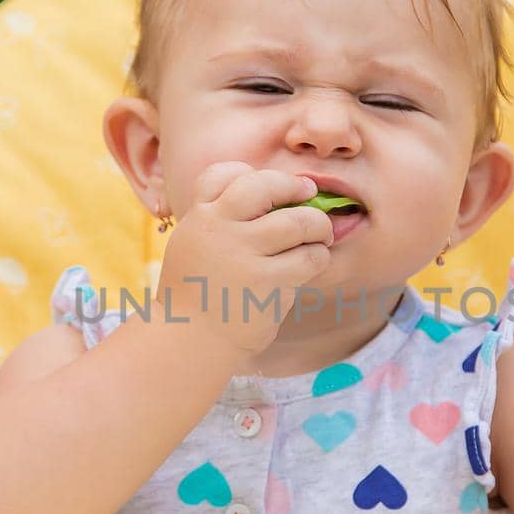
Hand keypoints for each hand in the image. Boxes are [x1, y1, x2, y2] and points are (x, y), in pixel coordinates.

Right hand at [156, 162, 334, 354]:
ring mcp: (242, 255)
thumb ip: (219, 218)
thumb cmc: (198, 292)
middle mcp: (218, 229)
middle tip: (310, 194)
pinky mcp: (266, 283)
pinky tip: (314, 263)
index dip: (252, 173)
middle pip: (264, 186)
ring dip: (318, 226)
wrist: (191, 340)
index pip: (222, 174)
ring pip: (298, 222)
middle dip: (294, 186)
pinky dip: (318, 257)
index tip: (274, 188)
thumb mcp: (192, 244)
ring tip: (322, 235)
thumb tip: (275, 191)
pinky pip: (308, 258)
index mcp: (199, 217)